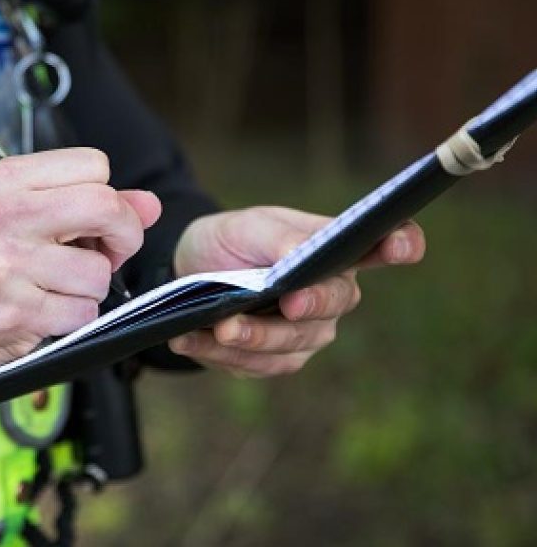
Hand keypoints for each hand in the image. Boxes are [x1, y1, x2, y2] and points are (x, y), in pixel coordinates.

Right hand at [0, 148, 161, 384]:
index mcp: (3, 180)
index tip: (93, 222)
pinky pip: (81, 314)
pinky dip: (70, 320)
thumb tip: (149, 204)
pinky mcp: (16, 312)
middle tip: (104, 254)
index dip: (106, 196)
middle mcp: (5, 215)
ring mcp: (9, 265)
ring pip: (99, 273)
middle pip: (106, 207)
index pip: (93, 165)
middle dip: (121, 236)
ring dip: (88, 289)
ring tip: (54, 288)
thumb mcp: (8, 212)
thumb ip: (80, 202)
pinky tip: (41, 313)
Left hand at [170, 206, 424, 376]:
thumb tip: (298, 256)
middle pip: (333, 306)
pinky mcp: (271, 361)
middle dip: (310, 306)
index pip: (381, 247)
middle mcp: (330, 297)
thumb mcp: (250, 226)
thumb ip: (280, 238)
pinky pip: (252, 365)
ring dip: (254, 338)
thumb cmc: (232, 240)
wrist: (188, 270)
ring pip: (291, 345)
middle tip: (288, 302)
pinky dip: (218, 353)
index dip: (400, 245)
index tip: (403, 244)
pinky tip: (188, 338)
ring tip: (221, 327)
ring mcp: (304, 334)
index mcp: (335, 253)